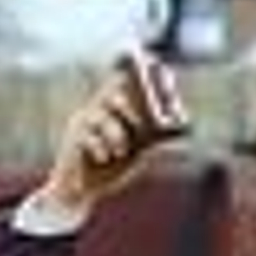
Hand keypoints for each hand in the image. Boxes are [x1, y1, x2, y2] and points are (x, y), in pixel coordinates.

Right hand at [45, 59, 187, 208]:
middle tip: (139, 125)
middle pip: (114, 93)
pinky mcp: (72, 136)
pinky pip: (90, 136)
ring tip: (118, 152)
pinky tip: (102, 159)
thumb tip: (183, 126)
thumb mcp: (139, 152)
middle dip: (129, 108)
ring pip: (104, 116)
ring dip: (117, 136)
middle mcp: (98, 108)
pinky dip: (102, 150)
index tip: (154, 62)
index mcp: (116, 108)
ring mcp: (84, 121)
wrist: (80, 193)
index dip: (139, 69)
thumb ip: (156, 137)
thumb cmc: (111, 168)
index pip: (125, 79)